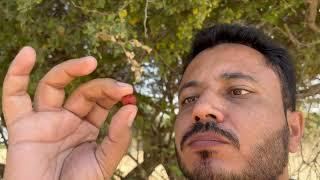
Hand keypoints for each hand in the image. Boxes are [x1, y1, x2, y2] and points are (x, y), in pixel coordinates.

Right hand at [2, 47, 136, 179]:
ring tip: (90, 62)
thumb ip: (118, 137)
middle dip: (102, 85)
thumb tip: (132, 109)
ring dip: (69, 69)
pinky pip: (13, 96)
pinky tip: (28, 53)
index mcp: (87, 128)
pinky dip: (16, 74)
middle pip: (82, 91)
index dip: (114, 94)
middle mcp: (66, 120)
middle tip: (121, 87)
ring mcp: (44, 121)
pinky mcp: (22, 126)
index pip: (101, 102)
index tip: (129, 92)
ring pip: (52, 85)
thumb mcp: (104, 162)